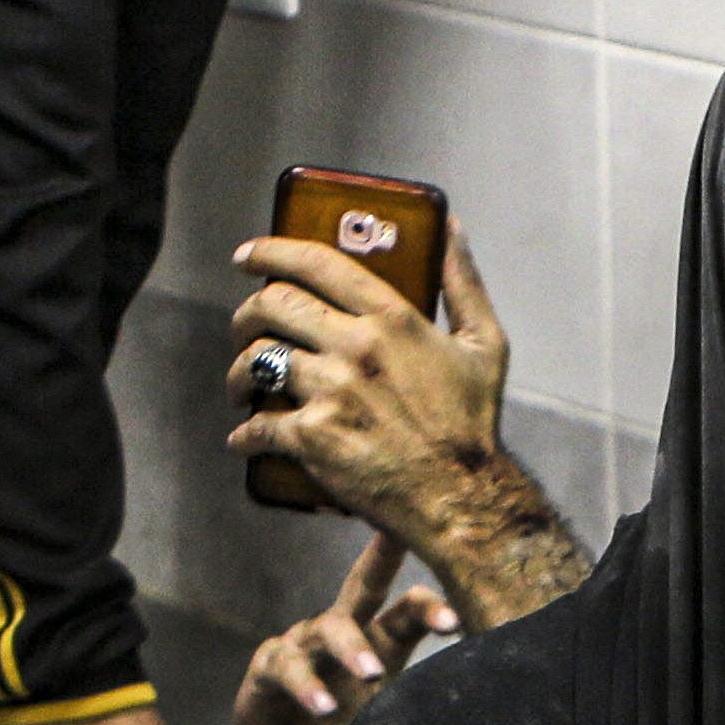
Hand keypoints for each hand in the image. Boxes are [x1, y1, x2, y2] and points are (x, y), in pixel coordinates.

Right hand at [218, 535, 455, 724]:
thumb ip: (419, 714)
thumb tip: (473, 723)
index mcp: (381, 640)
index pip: (409, 609)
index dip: (432, 608)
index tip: (457, 623)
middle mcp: (343, 631)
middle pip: (364, 584)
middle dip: (381, 557)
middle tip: (401, 542)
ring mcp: (303, 644)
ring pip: (328, 629)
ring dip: (352, 649)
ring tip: (373, 674)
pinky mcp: (267, 668)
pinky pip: (286, 667)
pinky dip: (306, 686)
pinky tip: (323, 707)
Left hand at [228, 229, 512, 550]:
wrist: (461, 497)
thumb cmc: (472, 424)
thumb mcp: (484, 344)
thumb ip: (462, 282)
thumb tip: (450, 227)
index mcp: (392, 319)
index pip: (316, 265)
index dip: (272, 251)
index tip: (248, 256)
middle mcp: (356, 349)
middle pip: (274, 305)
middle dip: (247, 311)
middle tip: (246, 325)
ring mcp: (330, 393)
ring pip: (258, 360)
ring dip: (240, 371)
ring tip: (243, 384)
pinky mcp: (312, 438)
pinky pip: (259, 425)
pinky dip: (245, 433)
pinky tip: (246, 438)